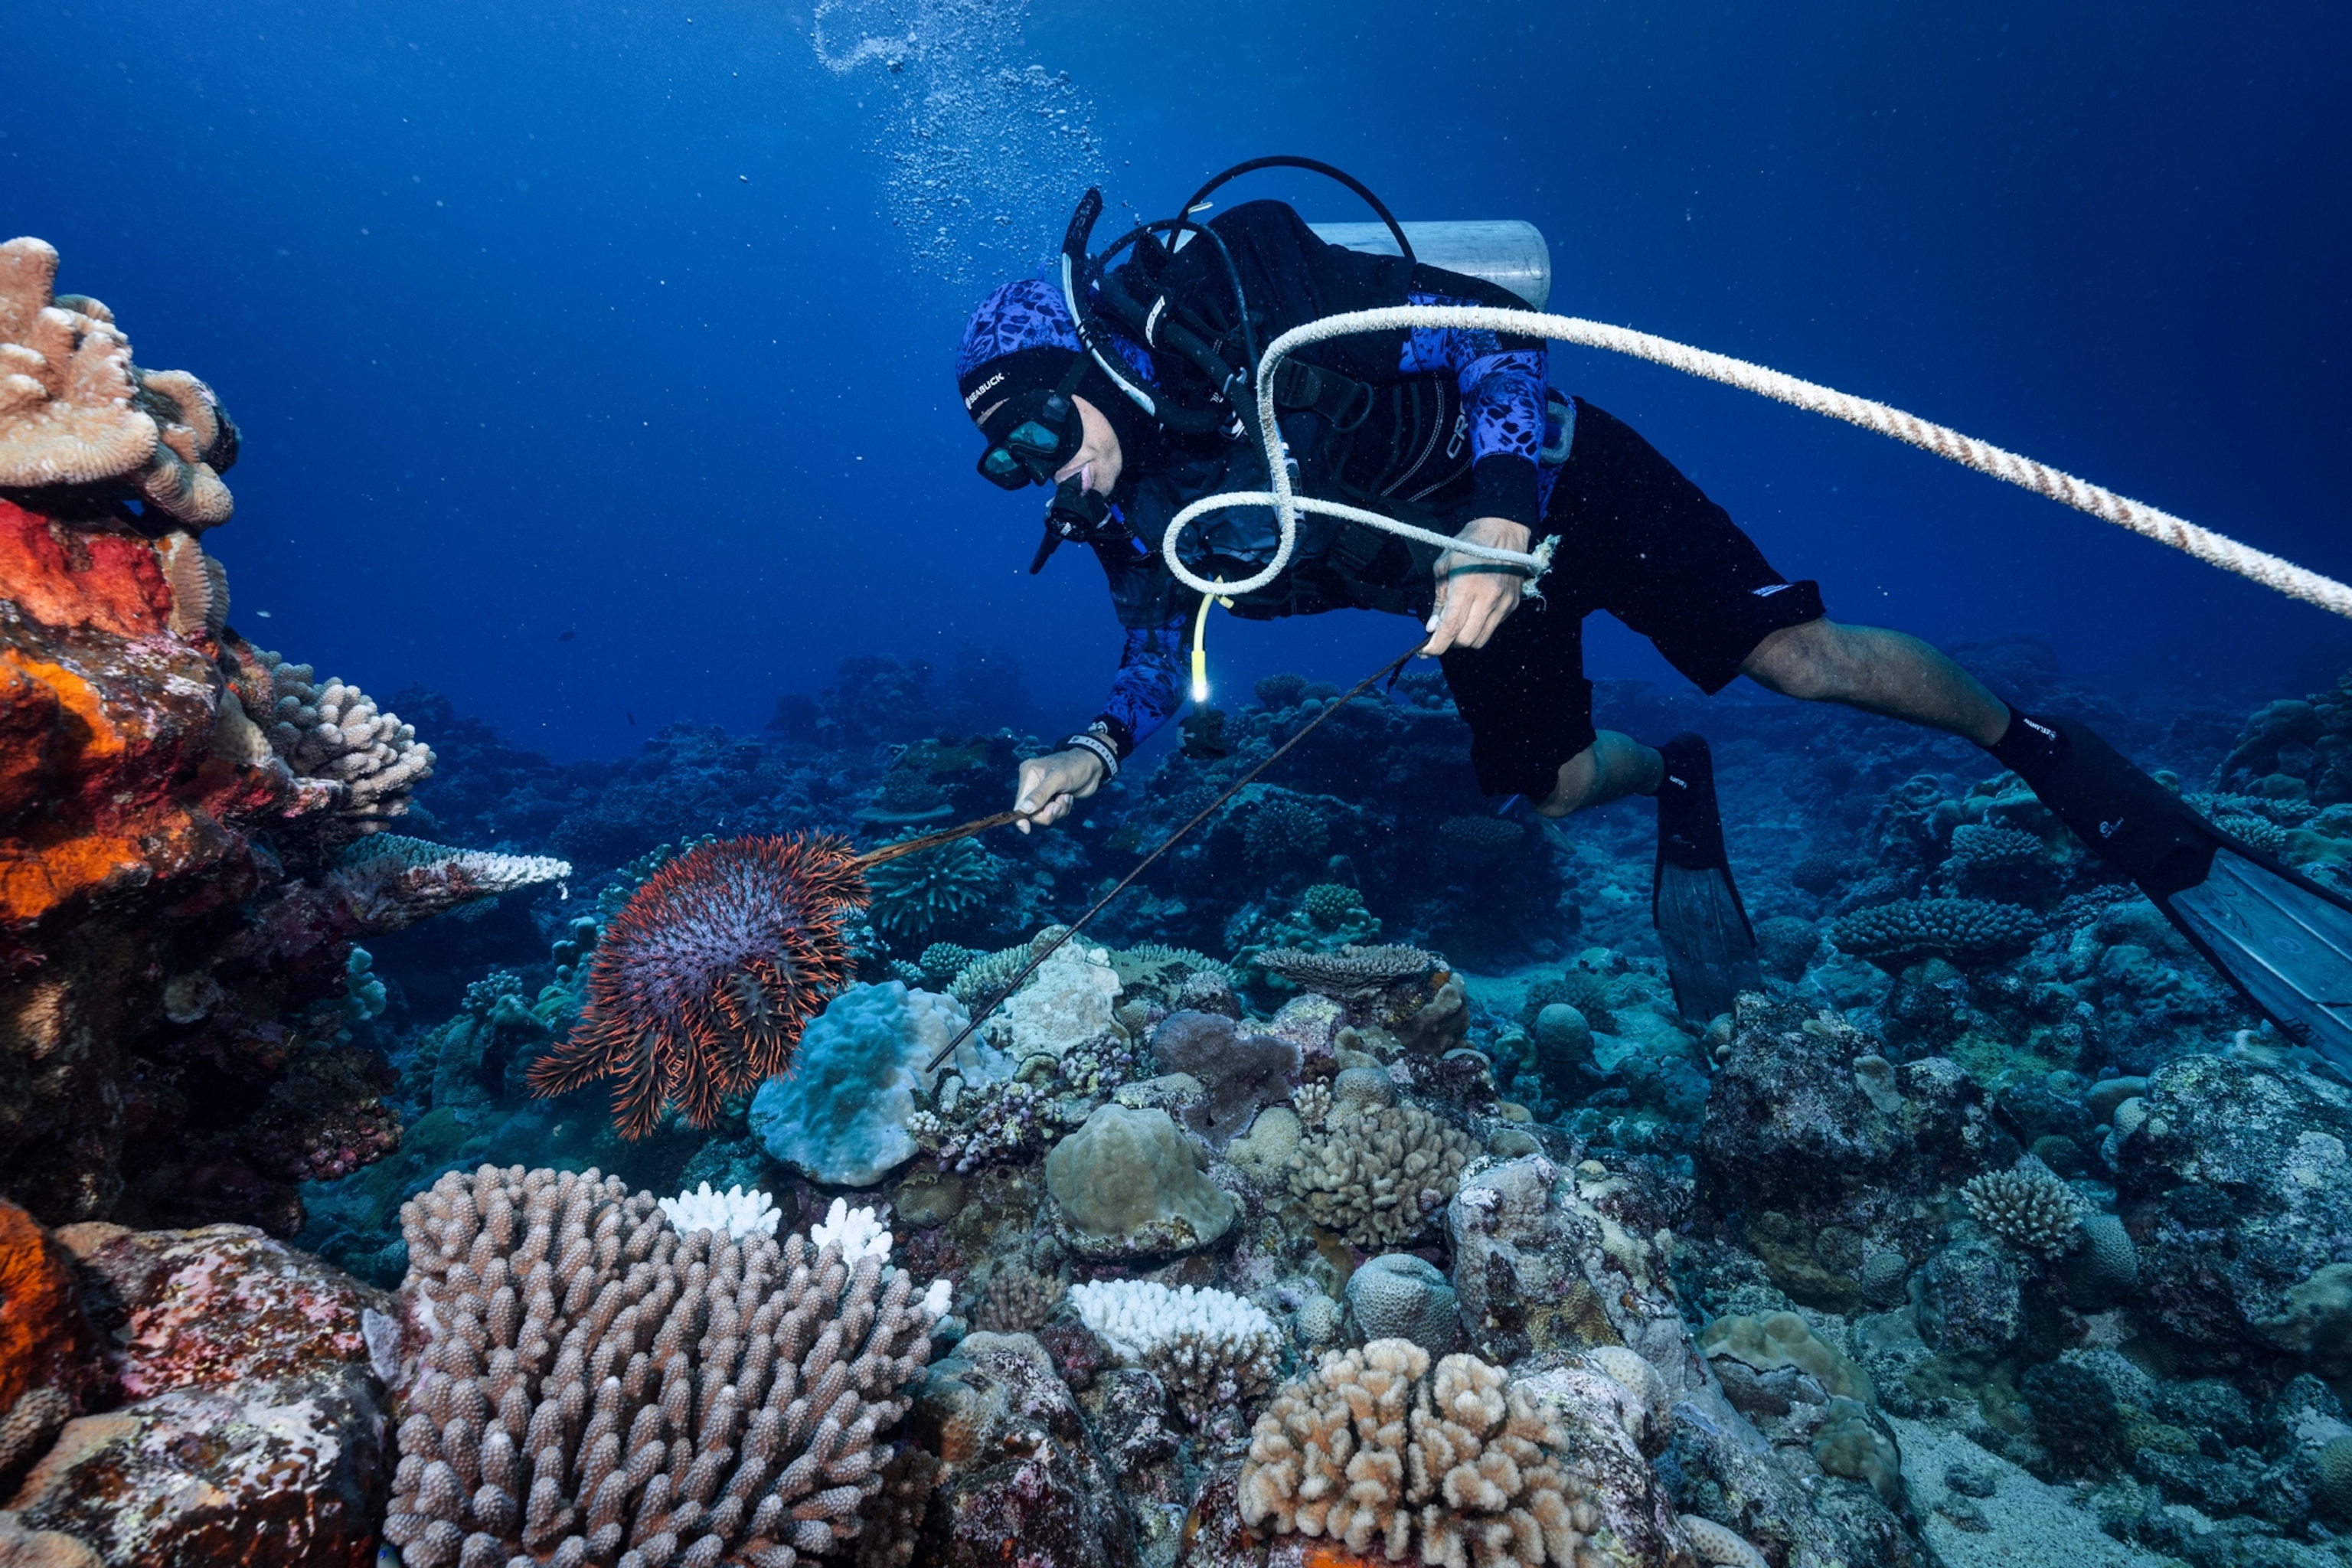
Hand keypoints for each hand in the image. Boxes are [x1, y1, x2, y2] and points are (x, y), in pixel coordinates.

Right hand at [1013, 748, 1105, 833]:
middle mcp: (1033, 784)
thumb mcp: (1058, 779)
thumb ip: (1040, 794)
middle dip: (1047, 812)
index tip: (1026, 829)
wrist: (1094, 766)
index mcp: (1028, 774)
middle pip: (1031, 812)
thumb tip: (1023, 809)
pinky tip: (1069, 797)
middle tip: (1057, 806)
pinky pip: (1054, 814)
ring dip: (1058, 810)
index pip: (1020, 801)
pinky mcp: (1054, 800)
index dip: (1021, 817)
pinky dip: (1063, 809)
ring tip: (1067, 796)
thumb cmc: (1075, 766)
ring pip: (1044, 815)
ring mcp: (1044, 794)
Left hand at [1423, 516, 1531, 656]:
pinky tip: (1473, 614)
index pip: (1450, 629)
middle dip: (1449, 642)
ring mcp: (1503, 603)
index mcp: (1467, 586)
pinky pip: (1493, 628)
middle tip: (1441, 633)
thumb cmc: (1469, 546)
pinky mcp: (1512, 605)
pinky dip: (1479, 628)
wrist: (1503, 531)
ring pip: (1481, 639)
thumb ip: (1439, 601)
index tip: (1424, 652)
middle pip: (1466, 640)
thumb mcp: (1443, 567)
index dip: (1435, 647)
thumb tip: (1433, 628)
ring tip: (1457, 624)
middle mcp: (1488, 598)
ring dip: (1465, 638)